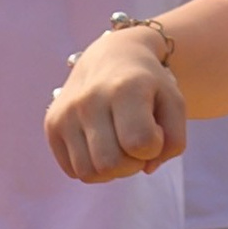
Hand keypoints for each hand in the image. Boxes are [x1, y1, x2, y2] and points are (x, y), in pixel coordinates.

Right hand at [46, 29, 188, 183]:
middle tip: (136, 143)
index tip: (155, 129)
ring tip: (119, 146)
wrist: (111, 56)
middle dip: (132, 164)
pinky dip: (92, 167)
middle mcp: (89, 99)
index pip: (140, 143)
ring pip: (89, 172)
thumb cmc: (149, 85)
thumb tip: (147, 168)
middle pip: (111, 164)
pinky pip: (73, 170)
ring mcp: (66, 112)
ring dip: (111, 170)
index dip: (155, 146)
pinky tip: (101, 146)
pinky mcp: (52, 125)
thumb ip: (174, 142)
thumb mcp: (175, 104)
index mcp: (125, 88)